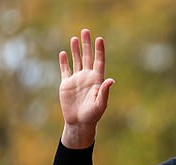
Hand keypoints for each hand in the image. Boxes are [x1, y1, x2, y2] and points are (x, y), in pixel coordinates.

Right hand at [58, 29, 114, 148]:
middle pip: (87, 57)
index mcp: (97, 80)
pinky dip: (64, 62)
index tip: (99, 39)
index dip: (99, 50)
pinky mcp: (66, 84)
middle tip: (86, 31)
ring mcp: (77, 80)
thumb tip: (111, 80)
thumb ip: (104, 92)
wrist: (79, 123)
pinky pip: (65, 70)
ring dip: (75, 50)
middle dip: (87, 45)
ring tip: (75, 38)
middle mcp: (87, 77)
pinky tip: (64, 53)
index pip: (99, 61)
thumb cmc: (93, 115)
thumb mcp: (100, 104)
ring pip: (76, 61)